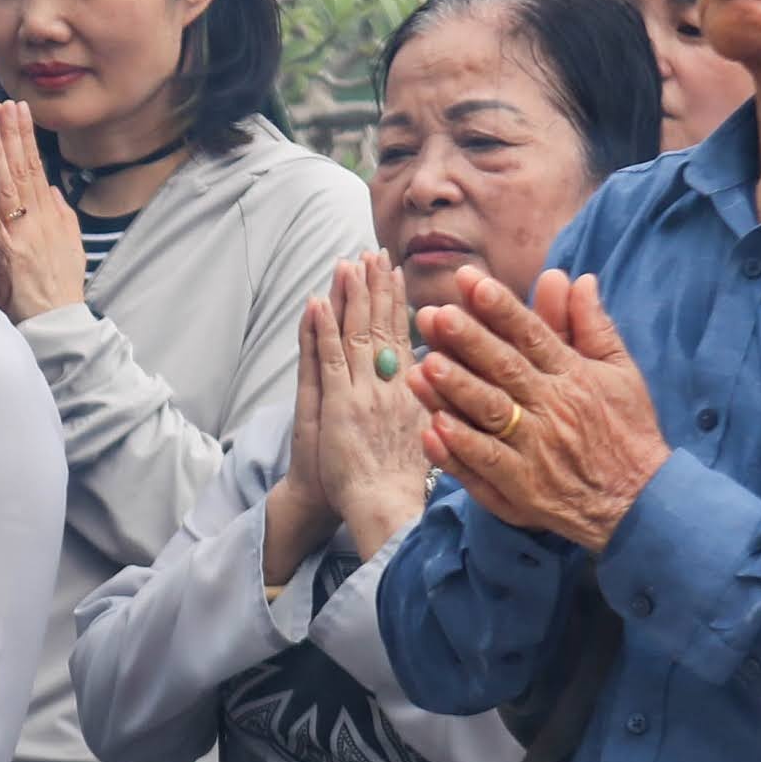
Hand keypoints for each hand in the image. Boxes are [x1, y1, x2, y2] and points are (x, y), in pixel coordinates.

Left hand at [0, 105, 86, 318]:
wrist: (59, 321)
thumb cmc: (62, 285)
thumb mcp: (71, 245)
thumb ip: (61, 214)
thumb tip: (50, 188)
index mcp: (49, 216)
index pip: (35, 167)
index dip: (25, 138)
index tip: (17, 112)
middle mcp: (35, 220)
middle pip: (21, 170)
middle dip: (11, 135)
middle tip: (3, 105)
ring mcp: (19, 236)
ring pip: (6, 188)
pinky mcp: (4, 254)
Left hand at [269, 256, 436, 584]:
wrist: (385, 509)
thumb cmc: (403, 482)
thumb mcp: (429, 433)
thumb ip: (431, 400)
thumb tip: (443, 374)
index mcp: (414, 390)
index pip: (404, 335)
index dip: (398, 301)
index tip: (395, 271)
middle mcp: (392, 385)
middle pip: (383, 326)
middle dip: (377, 286)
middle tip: (375, 252)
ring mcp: (366, 392)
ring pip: (358, 334)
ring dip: (351, 296)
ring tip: (348, 263)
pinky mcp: (340, 405)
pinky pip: (330, 358)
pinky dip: (323, 328)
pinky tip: (318, 301)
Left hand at [411, 266, 669, 551]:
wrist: (640, 502)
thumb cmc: (627, 430)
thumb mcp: (621, 372)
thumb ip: (594, 326)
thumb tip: (578, 278)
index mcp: (574, 377)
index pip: (533, 335)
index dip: (501, 308)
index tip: (471, 282)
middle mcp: (552, 410)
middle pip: (505, 369)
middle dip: (469, 340)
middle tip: (436, 315)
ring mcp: (534, 451)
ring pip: (489, 414)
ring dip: (456, 390)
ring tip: (425, 364)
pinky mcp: (520, 490)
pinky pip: (485, 467)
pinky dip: (458, 449)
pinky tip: (433, 428)